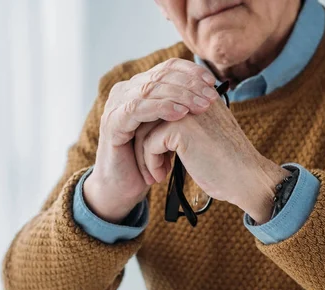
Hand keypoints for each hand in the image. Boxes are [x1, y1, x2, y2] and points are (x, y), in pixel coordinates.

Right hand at [84, 58, 219, 221]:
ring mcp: (116, 105)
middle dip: (190, 84)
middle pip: (160, 76)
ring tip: (202, 106)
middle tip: (211, 96)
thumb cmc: (150, 160)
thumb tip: (212, 95)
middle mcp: (126, 91)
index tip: (212, 81)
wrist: (123, 188)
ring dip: (180, 96)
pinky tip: (180, 114)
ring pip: (151, 89)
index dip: (190, 71)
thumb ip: (183, 111)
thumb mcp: (171, 131)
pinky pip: (138, 108)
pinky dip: (161, 108)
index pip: (167, 68)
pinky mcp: (112, 122)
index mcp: (140, 88)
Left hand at [135, 97, 290, 223]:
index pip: (159, 106)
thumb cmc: (226, 166)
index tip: (155, 156)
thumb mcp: (202, 139)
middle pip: (147, 115)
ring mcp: (186, 110)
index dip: (151, 133)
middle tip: (149, 168)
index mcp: (199, 96)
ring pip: (143, 129)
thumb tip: (149, 131)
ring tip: (154, 175)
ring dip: (144, 156)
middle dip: (142, 144)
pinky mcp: (180, 127)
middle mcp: (192, 97)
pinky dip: (151, 163)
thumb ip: (182, 128)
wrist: (246, 179)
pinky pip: (149, 143)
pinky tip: (161, 176)